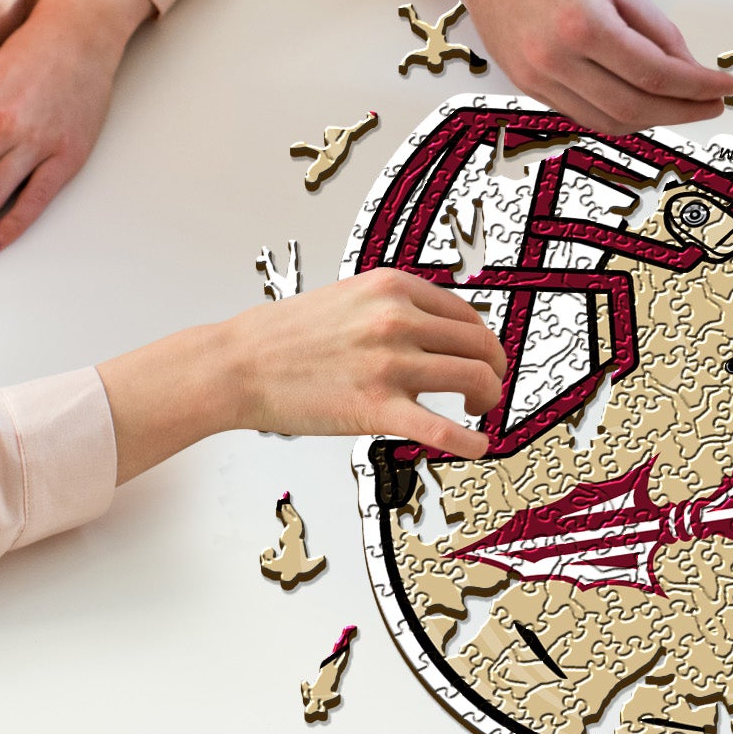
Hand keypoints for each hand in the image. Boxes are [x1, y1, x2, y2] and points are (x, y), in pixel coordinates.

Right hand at [221, 267, 507, 457]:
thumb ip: (395, 307)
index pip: (466, 313)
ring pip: (475, 378)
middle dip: (494, 369)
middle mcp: (398, 318)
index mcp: (393, 287)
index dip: (481, 340)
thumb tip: (438, 331)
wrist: (238, 364)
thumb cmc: (286, 335)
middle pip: (480, 344)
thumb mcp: (351, 296)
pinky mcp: (376, 408)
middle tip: (488, 387)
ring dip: (488, 398)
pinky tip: (479, 446)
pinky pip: (443, 429)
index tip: (481, 357)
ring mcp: (389, 362)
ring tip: (479, 411)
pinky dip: (471, 442)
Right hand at [451, 0, 732, 132]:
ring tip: (681, 106)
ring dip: (652, 120)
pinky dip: (617, 115)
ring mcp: (536, 77)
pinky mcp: (526, 85)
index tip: (725, 89)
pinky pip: (582, 113)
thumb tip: (689, 69)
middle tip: (712, 105)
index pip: (655, 75)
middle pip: (634, 107)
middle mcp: (555, 59)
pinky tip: (642, 103)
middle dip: (682, 111)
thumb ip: (656, 30)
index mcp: (584, 25)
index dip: (697, 88)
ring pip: (608, 120)